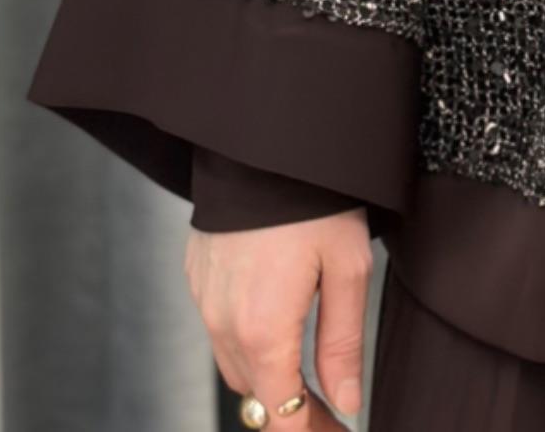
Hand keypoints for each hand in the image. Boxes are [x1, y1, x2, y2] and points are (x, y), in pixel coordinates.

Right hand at [184, 209, 370, 424]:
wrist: (262, 141)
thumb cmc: (314, 199)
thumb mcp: (347, 268)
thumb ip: (342, 343)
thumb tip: (345, 401)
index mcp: (263, 331)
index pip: (280, 416)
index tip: (337, 431)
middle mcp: (223, 325)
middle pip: (255, 396)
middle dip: (291, 410)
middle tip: (331, 407)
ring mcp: (203, 301)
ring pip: (234, 364)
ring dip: (267, 376)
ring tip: (307, 371)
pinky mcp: (197, 277)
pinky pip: (219, 328)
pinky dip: (246, 338)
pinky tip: (277, 318)